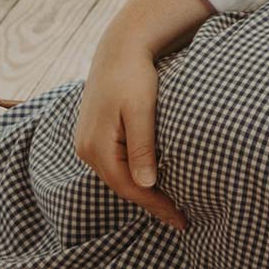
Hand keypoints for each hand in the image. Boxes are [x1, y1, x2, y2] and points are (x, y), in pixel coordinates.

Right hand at [74, 41, 187, 231]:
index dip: (156, 205)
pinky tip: (150, 179)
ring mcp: (87, 143)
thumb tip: (147, 184)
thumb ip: (143, 146)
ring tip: (169, 205)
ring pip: (118, 176)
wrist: (119, 49)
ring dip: (142, 191)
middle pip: (122, 186)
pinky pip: (115, 164)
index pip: (130, 188)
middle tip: (180, 219)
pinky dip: (133, 175)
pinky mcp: (94, 135)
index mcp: (98, 146)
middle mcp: (86, 149)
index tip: (181, 219)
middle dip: (151, 203)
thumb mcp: (141, 110)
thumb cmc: (134, 76)